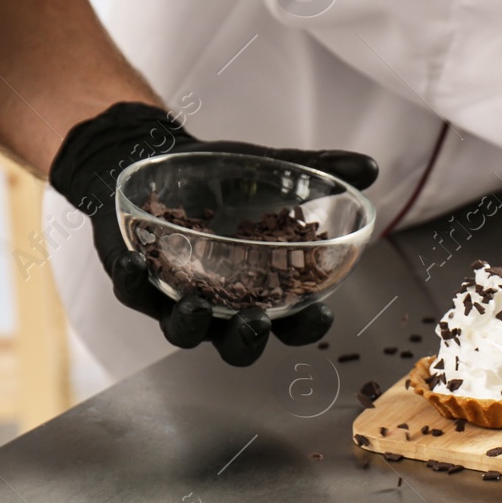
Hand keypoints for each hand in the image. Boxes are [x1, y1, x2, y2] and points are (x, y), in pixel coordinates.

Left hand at [49, 103, 379, 366]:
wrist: (158, 158)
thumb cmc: (221, 177)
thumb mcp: (272, 170)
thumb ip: (318, 172)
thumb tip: (370, 166)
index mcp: (260, 287)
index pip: (290, 321)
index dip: (306, 327)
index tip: (322, 314)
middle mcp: (220, 303)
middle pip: (236, 344)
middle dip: (247, 341)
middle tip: (255, 324)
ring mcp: (175, 296)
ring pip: (182, 330)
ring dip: (189, 323)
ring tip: (194, 306)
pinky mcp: (135, 280)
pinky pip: (132, 291)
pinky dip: (133, 280)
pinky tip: (135, 262)